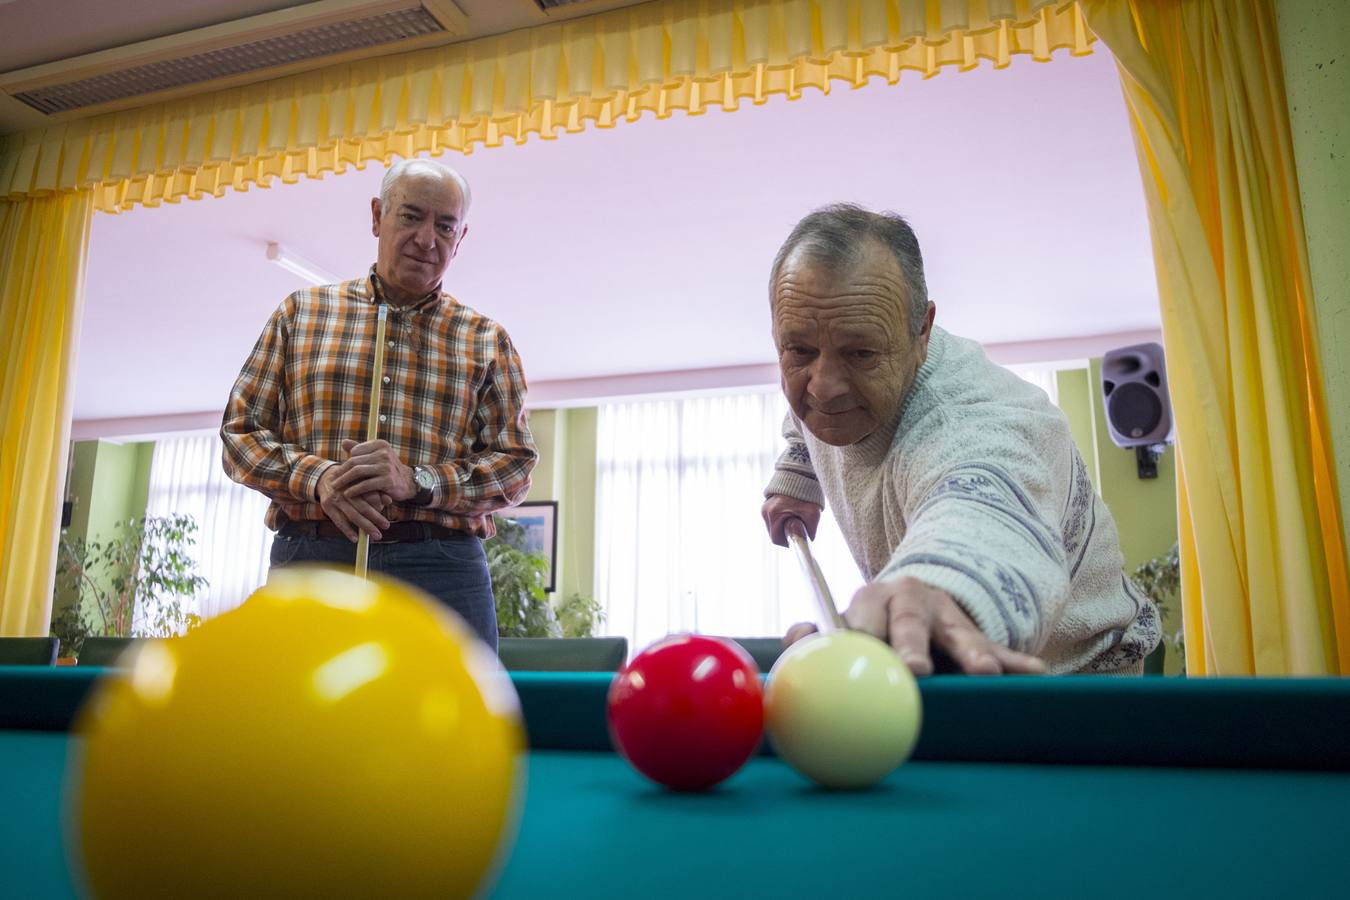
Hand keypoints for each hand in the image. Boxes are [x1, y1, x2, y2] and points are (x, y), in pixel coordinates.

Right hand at [317, 465, 390, 541]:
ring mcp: (335, 498)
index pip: (371, 495)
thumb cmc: (350, 483)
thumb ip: (376, 491)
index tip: (388, 511)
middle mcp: (345, 490)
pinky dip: (348, 531)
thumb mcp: (362, 482)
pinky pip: (338, 521)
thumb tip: (389, 500)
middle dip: (376, 518)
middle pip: (363, 506)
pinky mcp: (327, 506)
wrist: (324, 478)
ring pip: (352, 515)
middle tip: (387, 526)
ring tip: (377, 535)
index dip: (380, 505)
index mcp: (356, 482)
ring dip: (365, 526)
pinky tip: (356, 539)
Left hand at [327, 439, 416, 502]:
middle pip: (354, 461)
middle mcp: (384, 453)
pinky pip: (365, 485)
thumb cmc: (388, 469)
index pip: (355, 451)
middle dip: (341, 472)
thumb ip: (360, 449)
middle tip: (332, 480)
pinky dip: (354, 490)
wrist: (408, 482)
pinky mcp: (388, 480)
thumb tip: (343, 442)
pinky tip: (347, 494)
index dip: (345, 462)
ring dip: (344, 480)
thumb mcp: (376, 457)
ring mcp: (387, 466)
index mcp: (380, 444)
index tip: (337, 472)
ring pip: (358, 472)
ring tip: (336, 487)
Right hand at [762, 494, 821, 546]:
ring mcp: (764, 505)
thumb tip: (805, 544)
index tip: (796, 539)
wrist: (801, 474)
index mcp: (774, 513)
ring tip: (796, 515)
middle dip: (785, 533)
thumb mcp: (812, 515)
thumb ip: (808, 532)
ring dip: (783, 525)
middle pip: (773, 532)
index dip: (787, 543)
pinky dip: (782, 517)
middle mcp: (765, 510)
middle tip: (799, 526)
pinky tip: (792, 509)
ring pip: (773, 525)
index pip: (775, 539)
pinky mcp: (767, 501)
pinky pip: (773, 516)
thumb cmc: (808, 494)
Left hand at [784, 577, 1046, 675]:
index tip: (857, 652)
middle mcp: (909, 601)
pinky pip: (999, 647)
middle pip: (910, 624)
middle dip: (911, 646)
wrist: (913, 598)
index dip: (859, 635)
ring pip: (960, 634)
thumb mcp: (845, 622)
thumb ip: (818, 634)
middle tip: (915, 671)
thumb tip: (796, 638)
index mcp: (870, 599)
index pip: (862, 617)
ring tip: (985, 673)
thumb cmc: (870, 625)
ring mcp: (947, 616)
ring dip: (973, 653)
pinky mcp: (977, 633)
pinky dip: (1017, 662)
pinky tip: (1036, 674)